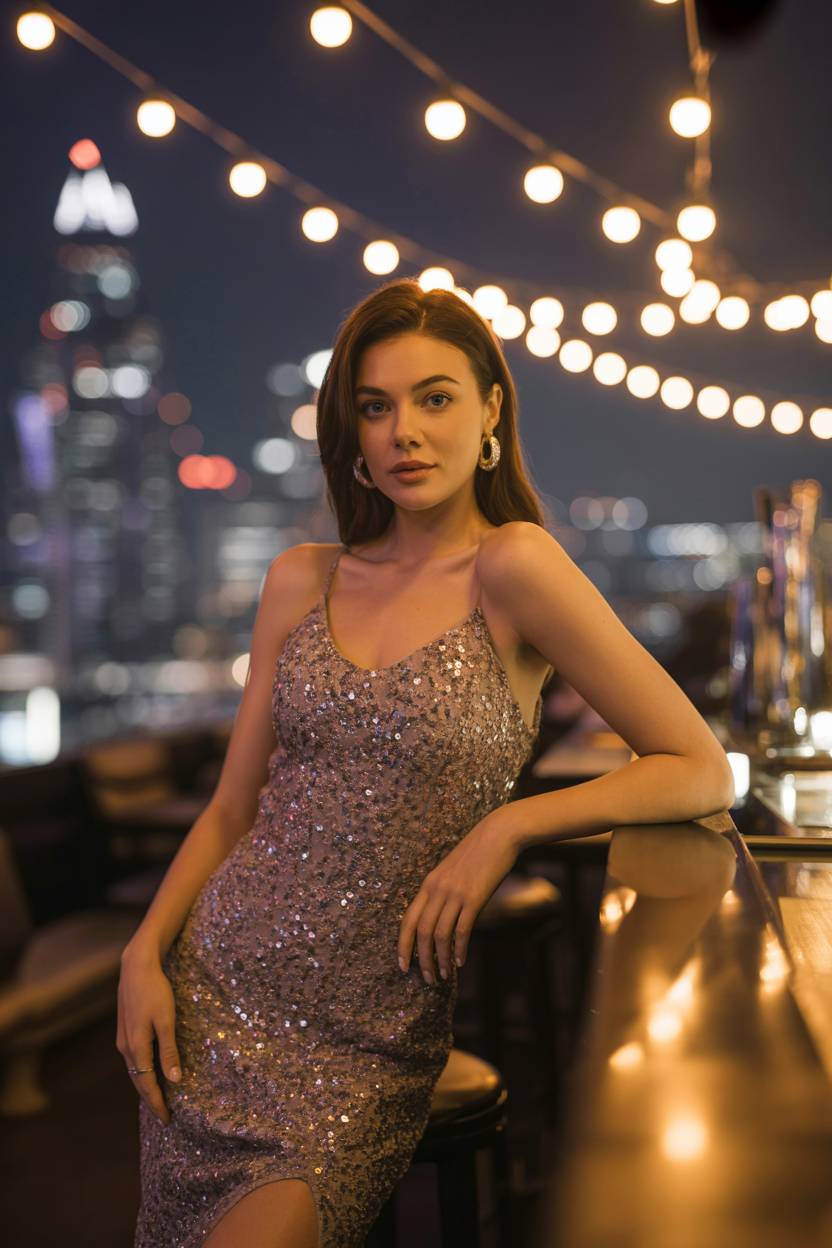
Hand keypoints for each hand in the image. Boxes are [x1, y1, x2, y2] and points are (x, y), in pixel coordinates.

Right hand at [116, 944, 181, 1124]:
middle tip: (165, 1115)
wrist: (136, 967)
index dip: (157, 1103)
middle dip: (151, 1100)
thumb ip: (169, 1051)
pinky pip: (134, 1060)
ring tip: (159, 1099)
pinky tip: (151, 1073)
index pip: (147, 1085)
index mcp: (137, 1047)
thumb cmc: (155, 991)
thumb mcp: (167, 1021)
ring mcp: (123, 1039)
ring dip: (146, 1087)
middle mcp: (126, 1047)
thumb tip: (174, 1081)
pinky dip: (142, 1072)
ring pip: (135, 1071)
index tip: (167, 1119)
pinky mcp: (125, 1031)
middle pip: (138, 1082)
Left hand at [397, 811, 518, 983]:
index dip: (402, 946)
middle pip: (420, 932)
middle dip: (421, 960)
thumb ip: (444, 894)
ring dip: (439, 959)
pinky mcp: (474, 897)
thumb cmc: (478, 854)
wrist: (499, 834)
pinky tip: (460, 961)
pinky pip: (462, 929)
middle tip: (426, 980)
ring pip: (440, 934)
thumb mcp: (452, 873)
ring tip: (442, 976)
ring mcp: (455, 893)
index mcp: (428, 884)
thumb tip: (443, 920)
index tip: (402, 966)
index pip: (407, 921)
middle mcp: (437, 889)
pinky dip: (459, 949)